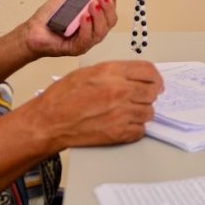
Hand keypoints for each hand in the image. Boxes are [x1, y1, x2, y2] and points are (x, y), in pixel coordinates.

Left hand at [22, 0, 120, 58]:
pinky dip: (87, 27)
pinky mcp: (75, 49)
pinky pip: (86, 40)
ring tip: (93, 4)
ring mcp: (85, 42)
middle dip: (108, 8)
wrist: (31, 31)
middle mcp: (92, 32)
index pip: (109, 12)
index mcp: (93, 21)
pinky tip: (83, 17)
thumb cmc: (48, 18)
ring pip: (101, 32)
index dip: (113, 0)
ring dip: (99, 16)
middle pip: (109, 22)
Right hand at [34, 61, 163, 146]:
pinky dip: (135, 128)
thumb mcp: (88, 72)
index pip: (148, 70)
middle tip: (142, 97)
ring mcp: (121, 113)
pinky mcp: (119, 133)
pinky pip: (141, 130)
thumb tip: (134, 77)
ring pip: (149, 112)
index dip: (155, 77)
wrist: (49, 122)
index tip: (155, 82)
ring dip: (142, 112)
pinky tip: (123, 124)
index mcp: (111, 72)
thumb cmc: (62, 97)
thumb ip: (114, 72)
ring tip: (128, 111)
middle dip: (150, 94)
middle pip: (153, 91)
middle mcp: (119, 91)